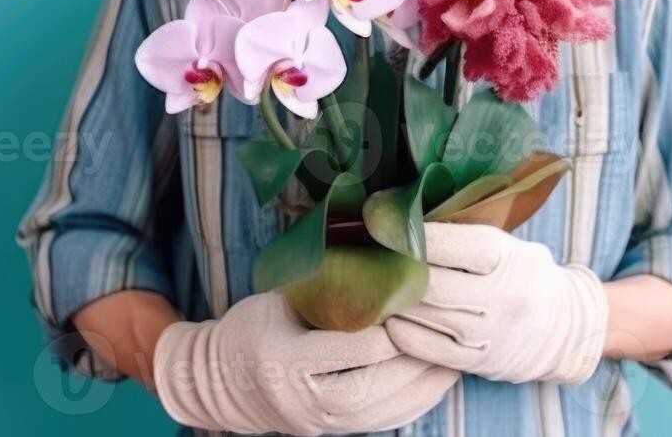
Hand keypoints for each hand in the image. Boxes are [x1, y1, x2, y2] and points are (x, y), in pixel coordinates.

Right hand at [153, 292, 457, 434]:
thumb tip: (377, 253)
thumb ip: (322, 286)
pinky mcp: (331, 431)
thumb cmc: (251, 329)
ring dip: (422, 385)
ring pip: (381, 412)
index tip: (413, 300)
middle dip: (413, 361)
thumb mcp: (278, 301)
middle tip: (444, 329)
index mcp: (284, 359)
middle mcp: (302, 400)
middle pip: (369, 388)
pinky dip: (414, 403)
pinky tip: (436, 381)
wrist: (219, 383)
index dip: (386, 328)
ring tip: (452, 355)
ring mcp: (318, 422)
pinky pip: (381, 423)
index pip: (348, 350)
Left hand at [386, 223, 608, 384]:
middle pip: (434, 283)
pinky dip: (401, 331)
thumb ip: (469, 234)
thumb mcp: (511, 246)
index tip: (387, 223)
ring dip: (394, 299)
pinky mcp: (477, 361)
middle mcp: (502, 297)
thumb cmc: (527, 276)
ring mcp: (489, 333)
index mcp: (511, 260)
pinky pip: (427, 347)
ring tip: (372, 283)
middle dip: (397, 268)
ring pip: (426, 315)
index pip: (458, 245)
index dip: (419, 236)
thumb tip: (411, 219)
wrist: (567, 330)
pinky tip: (389, 317)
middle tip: (371, 255)